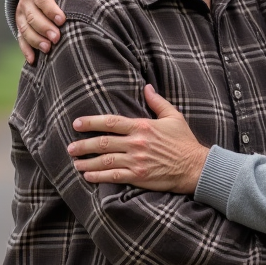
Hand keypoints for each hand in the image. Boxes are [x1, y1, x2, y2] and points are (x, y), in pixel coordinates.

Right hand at [16, 0, 74, 63]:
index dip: (51, 10)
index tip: (62, 20)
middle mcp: (25, 1)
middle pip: (33, 16)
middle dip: (44, 28)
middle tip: (57, 38)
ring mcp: (21, 14)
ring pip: (26, 29)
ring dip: (36, 40)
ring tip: (48, 49)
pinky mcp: (21, 24)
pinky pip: (21, 38)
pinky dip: (26, 49)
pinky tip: (33, 60)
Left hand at [68, 86, 208, 193]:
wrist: (195, 167)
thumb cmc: (184, 141)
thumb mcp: (173, 116)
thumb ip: (157, 101)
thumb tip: (146, 87)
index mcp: (142, 126)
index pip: (110, 122)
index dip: (91, 122)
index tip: (76, 124)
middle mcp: (136, 143)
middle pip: (103, 143)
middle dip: (83, 145)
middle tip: (70, 147)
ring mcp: (136, 161)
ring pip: (105, 161)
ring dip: (87, 162)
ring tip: (75, 163)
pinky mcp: (139, 177)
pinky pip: (114, 177)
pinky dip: (99, 177)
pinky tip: (88, 176)